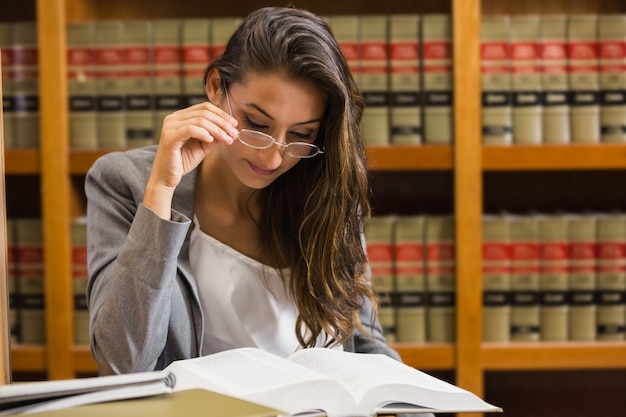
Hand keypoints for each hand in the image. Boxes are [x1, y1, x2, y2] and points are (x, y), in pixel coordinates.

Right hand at [143, 101, 238, 217]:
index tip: (234, 124)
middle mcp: (174, 118)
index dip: (221, 114)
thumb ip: (215, 137)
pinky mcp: (170, 137)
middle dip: (222, 123)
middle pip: (204, 112)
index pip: (204, 108)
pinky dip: (204, 133)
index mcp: (181, 117)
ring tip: (227, 139)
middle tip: (234, 133)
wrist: (166, 177)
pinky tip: (211, 140)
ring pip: (200, 121)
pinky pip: (190, 129)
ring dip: (217, 130)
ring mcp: (170, 126)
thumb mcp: (203, 146)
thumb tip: (232, 132)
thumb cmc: (183, 161)